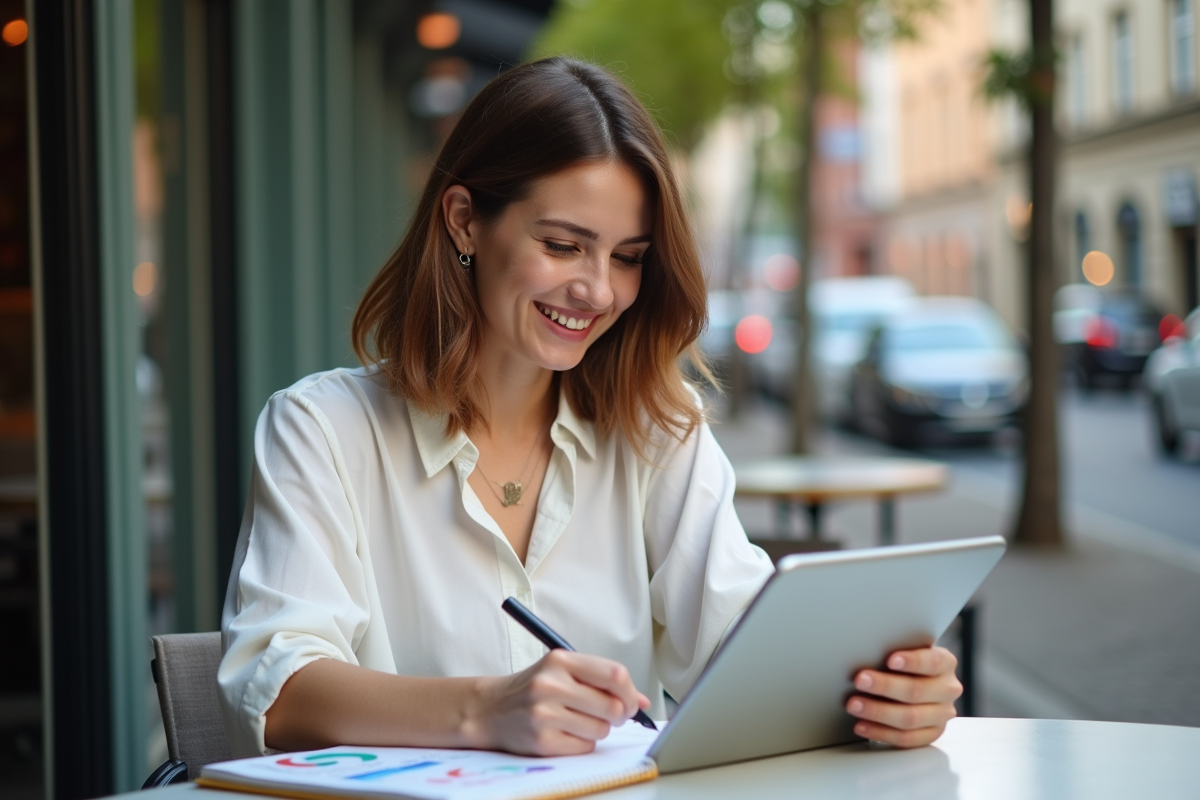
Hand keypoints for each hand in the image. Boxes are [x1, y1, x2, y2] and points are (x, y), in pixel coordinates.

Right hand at [467, 649, 649, 755]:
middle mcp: (550, 684)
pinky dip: (582, 742)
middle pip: (612, 706)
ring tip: (578, 721)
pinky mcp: (541, 741)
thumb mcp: (562, 671)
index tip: (630, 701)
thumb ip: (602, 680)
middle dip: (618, 715)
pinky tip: (565, 732)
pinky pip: (585, 746)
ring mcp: (544, 714)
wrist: (490, 709)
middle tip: (609, 715)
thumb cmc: (533, 688)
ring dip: (598, 729)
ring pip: (601, 729)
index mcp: (560, 660)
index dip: (630, 691)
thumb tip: (643, 701)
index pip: (615, 674)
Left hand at [845, 645, 960, 748]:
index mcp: (946, 663)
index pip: (933, 662)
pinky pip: (906, 738)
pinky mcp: (931, 734)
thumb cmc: (905, 664)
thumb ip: (894, 651)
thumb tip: (865, 652)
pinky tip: (862, 725)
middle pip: (917, 690)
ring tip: (854, 705)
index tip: (890, 660)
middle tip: (859, 680)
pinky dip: (881, 732)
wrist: (915, 682)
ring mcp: (942, 714)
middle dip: (885, 686)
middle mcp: (947, 689)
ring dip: (878, 712)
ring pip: (910, 718)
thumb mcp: (905, 651)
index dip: (912, 661)